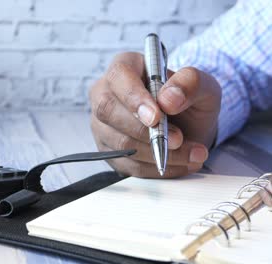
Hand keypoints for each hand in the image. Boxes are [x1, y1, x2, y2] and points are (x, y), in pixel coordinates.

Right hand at [89, 52, 220, 177]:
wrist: (187, 126)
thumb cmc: (188, 100)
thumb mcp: (202, 85)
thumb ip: (190, 83)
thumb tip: (168, 99)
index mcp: (125, 67)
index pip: (119, 76)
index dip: (134, 97)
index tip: (156, 116)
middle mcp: (105, 93)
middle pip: (108, 111)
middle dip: (145, 131)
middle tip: (178, 139)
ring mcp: (102, 123)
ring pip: (119, 142)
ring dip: (156, 153)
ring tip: (190, 153)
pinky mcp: (108, 150)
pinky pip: (125, 164)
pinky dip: (155, 168)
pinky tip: (178, 164)